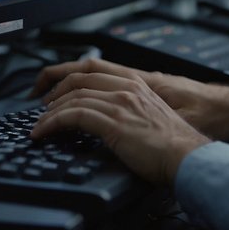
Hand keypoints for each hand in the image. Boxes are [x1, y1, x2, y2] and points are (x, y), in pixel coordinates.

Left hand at [30, 66, 209, 185]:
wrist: (189, 158)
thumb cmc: (176, 146)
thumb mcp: (151, 117)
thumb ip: (132, 111)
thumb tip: (111, 122)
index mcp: (136, 84)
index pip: (92, 71)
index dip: (68, 79)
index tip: (55, 91)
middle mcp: (127, 89)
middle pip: (79, 79)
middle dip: (54, 90)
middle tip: (41, 106)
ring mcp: (120, 104)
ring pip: (73, 98)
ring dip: (50, 112)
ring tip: (39, 124)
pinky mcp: (114, 122)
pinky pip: (73, 116)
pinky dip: (53, 123)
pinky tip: (44, 132)